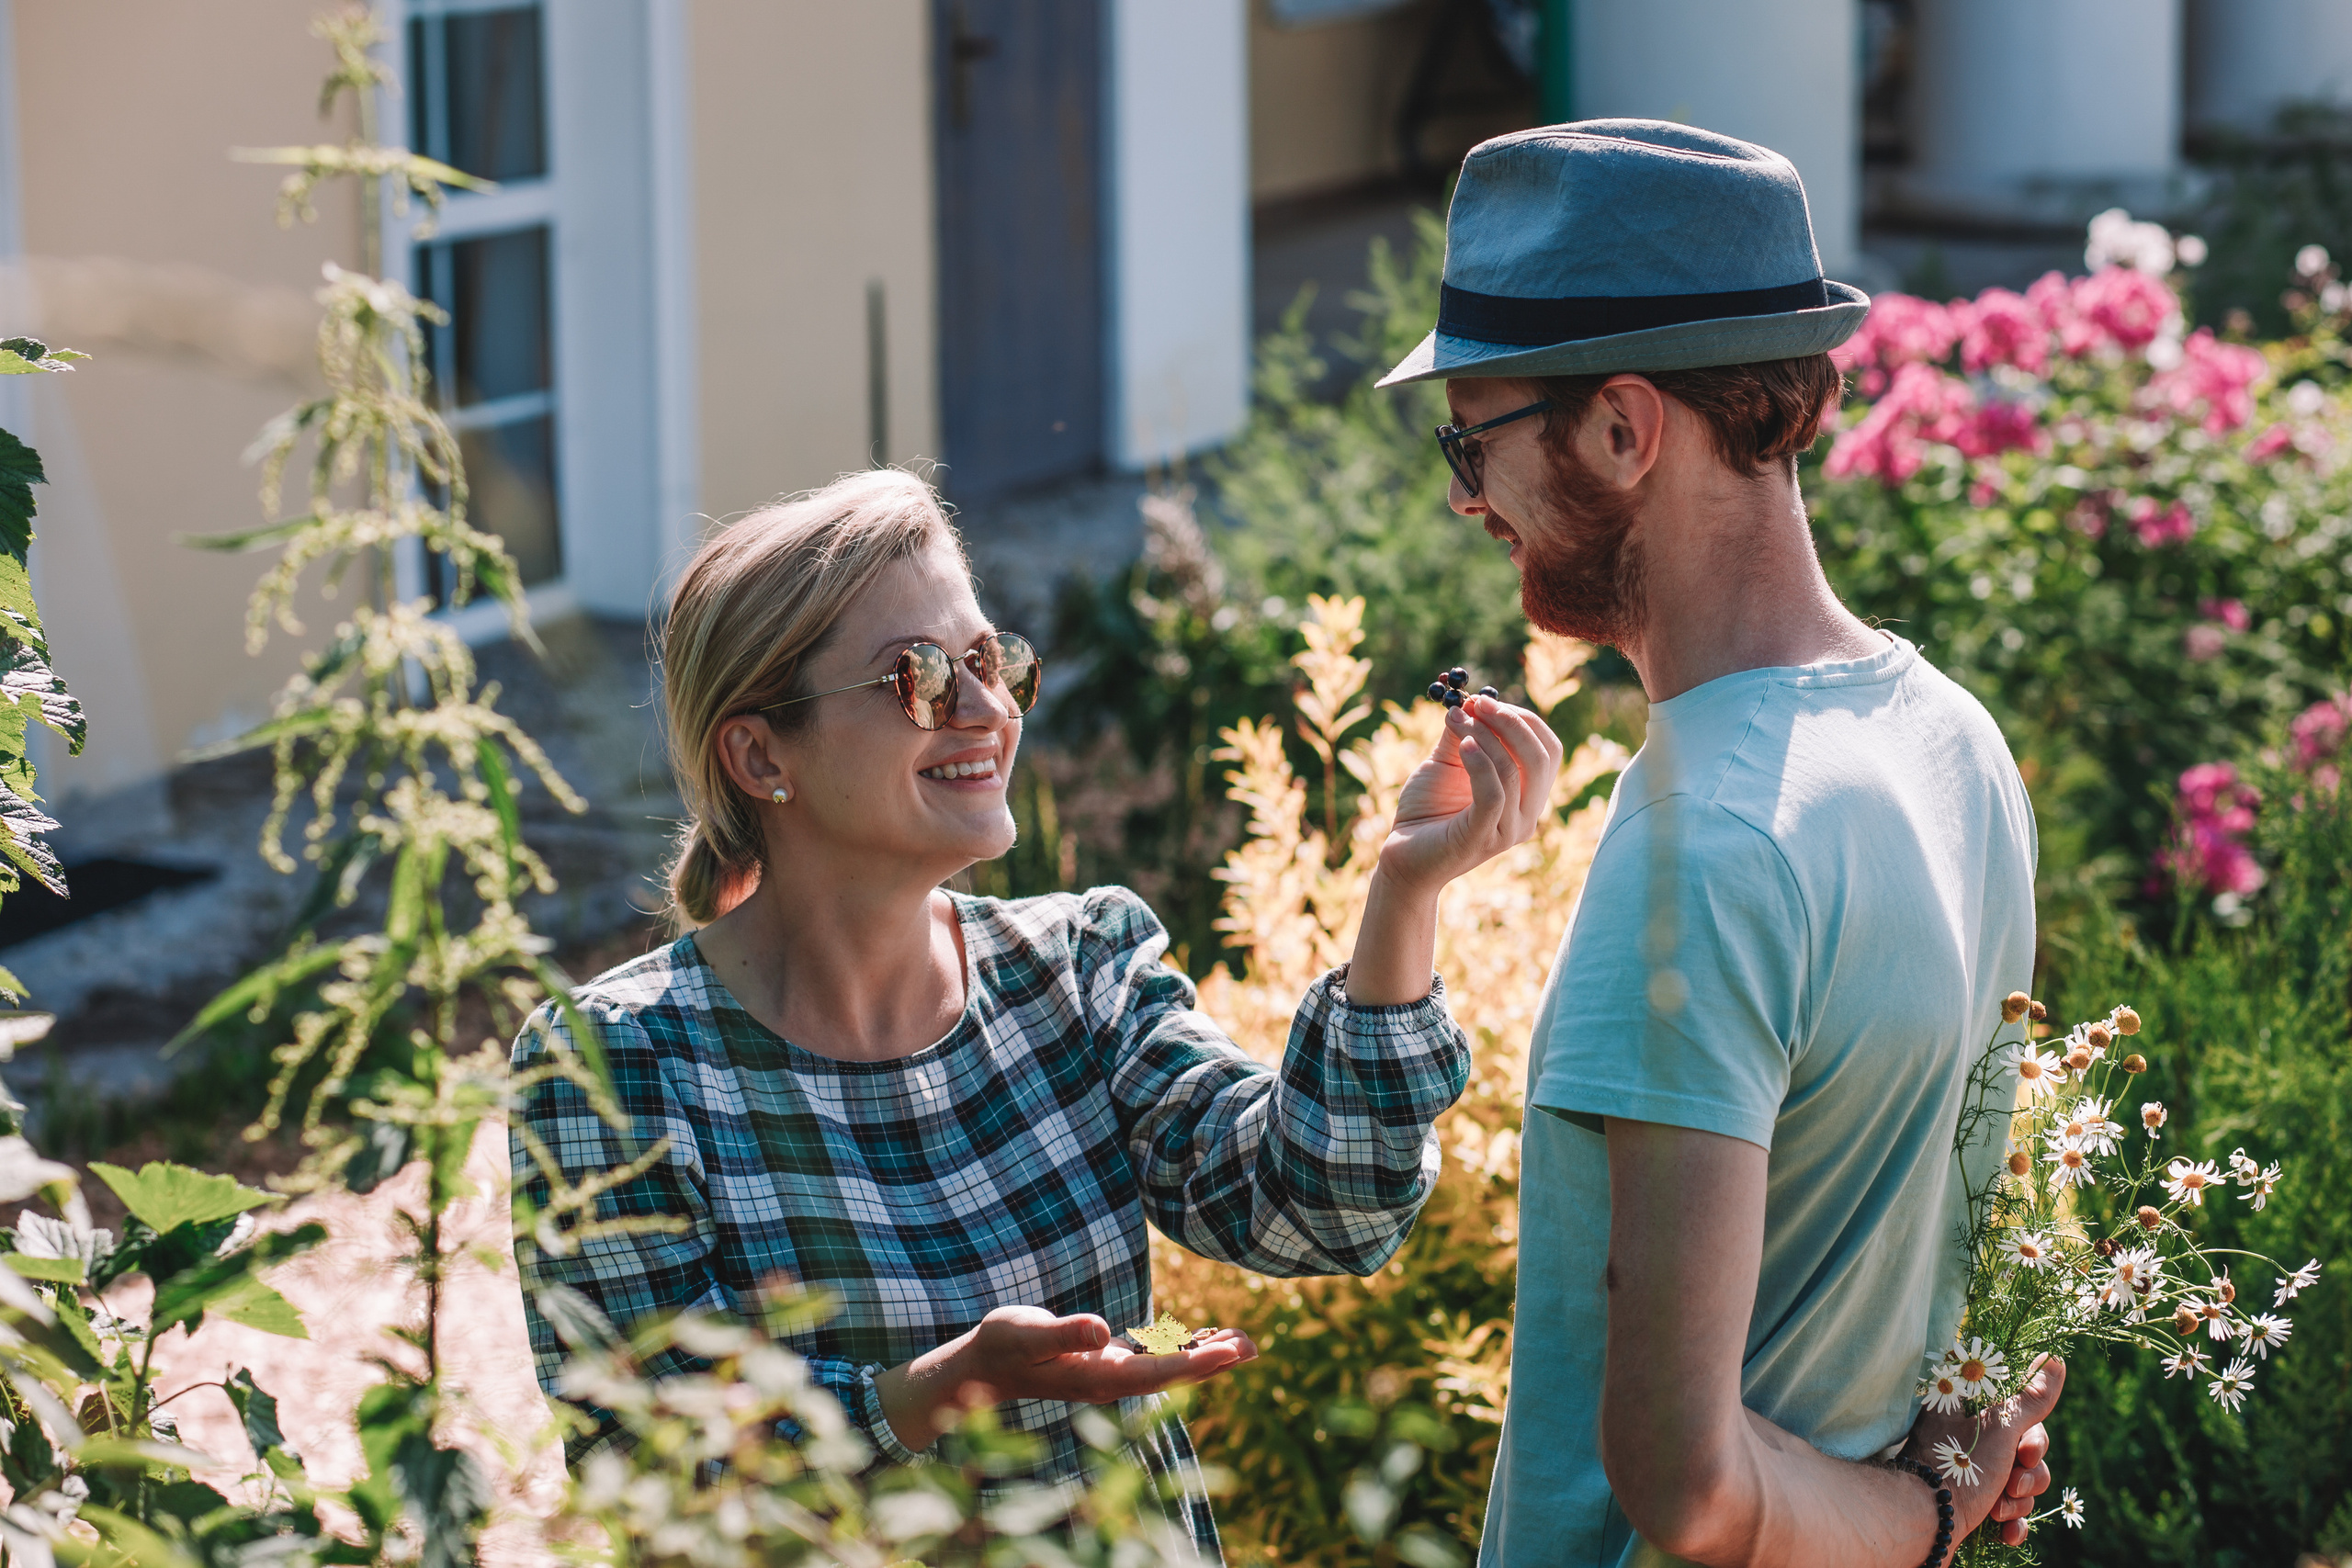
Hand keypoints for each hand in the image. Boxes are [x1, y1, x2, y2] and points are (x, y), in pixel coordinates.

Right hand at [877, 1305, 1257, 1451]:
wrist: (982, 1366)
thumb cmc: (1002, 1346)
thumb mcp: (1028, 1333)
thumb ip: (1065, 1333)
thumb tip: (1103, 1330)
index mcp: (1099, 1377)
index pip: (1160, 1371)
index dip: (1198, 1362)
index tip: (1232, 1351)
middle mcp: (1111, 1380)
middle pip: (1173, 1373)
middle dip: (1213, 1361)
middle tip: (1253, 1344)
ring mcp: (1110, 1374)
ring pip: (1167, 1366)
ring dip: (1202, 1355)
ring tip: (1240, 1340)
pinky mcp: (1106, 1363)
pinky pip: (1153, 1358)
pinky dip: (1179, 1348)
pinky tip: (1199, 1338)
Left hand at [1377, 695, 1564, 892]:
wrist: (1402, 855)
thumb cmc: (1427, 810)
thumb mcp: (1447, 763)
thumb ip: (1464, 735)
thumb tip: (1470, 702)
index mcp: (1528, 795)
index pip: (1548, 750)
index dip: (1523, 720)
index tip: (1485, 702)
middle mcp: (1528, 815)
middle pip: (1541, 757)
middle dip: (1511, 722)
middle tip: (1477, 704)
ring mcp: (1508, 830)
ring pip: (1514, 770)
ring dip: (1484, 736)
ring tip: (1456, 721)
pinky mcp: (1483, 838)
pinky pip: (1493, 794)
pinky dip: (1480, 763)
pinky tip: (1463, 744)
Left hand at [1903, 1356, 2064, 1548]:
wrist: (1922, 1523)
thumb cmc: (1958, 1467)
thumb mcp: (1999, 1428)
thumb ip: (2031, 1397)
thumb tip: (2054, 1357)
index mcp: (1969, 1412)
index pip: (2021, 1415)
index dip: (2034, 1438)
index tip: (2026, 1452)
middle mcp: (1968, 1438)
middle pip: (2026, 1454)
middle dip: (2027, 1476)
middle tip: (2011, 1483)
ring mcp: (1971, 1472)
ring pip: (2020, 1484)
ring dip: (2016, 1502)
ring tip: (1996, 1510)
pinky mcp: (1972, 1503)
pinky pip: (2008, 1512)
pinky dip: (2011, 1523)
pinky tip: (2005, 1532)